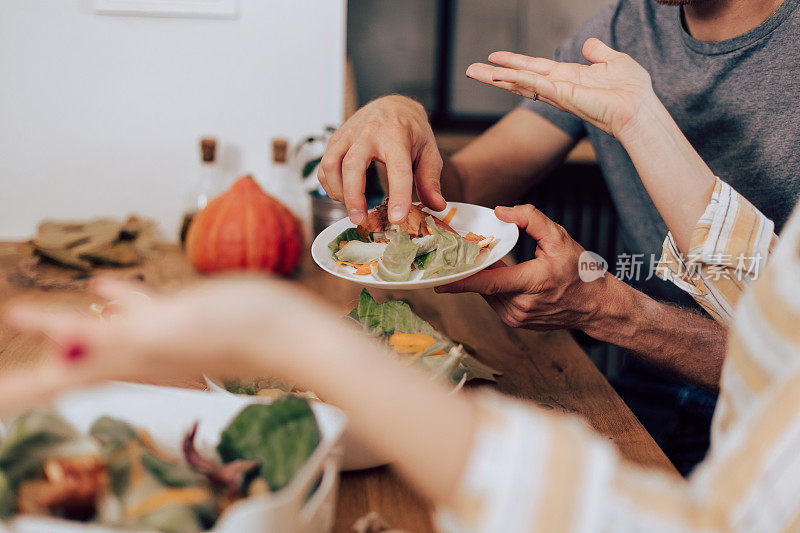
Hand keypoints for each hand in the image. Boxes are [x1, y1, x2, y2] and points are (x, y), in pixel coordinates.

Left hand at [0, 277, 347, 412]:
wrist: (283, 330)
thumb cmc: (233, 334)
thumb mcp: (167, 335)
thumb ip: (115, 341)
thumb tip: (63, 347)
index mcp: (124, 361)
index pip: (56, 383)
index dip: (21, 392)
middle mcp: (134, 356)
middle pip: (65, 370)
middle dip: (32, 378)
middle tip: (4, 392)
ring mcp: (156, 338)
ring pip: (93, 336)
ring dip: (61, 333)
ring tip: (31, 320)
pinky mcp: (177, 318)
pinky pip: (133, 309)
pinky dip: (112, 298)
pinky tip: (103, 284)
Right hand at [318, 95, 445, 223]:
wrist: (394, 105)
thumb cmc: (412, 131)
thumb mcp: (429, 152)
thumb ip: (430, 180)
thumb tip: (436, 206)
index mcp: (397, 135)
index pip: (398, 168)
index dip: (398, 195)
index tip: (397, 218)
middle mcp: (369, 132)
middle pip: (353, 165)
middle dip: (354, 196)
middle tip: (360, 220)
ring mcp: (349, 134)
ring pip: (332, 164)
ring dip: (338, 191)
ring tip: (352, 208)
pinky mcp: (337, 138)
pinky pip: (325, 165)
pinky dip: (329, 185)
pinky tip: (343, 195)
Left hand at [436, 205, 607, 331]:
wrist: (596, 305)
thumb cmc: (580, 270)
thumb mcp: (560, 238)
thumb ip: (531, 219)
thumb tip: (500, 211)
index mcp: (533, 283)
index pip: (489, 283)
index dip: (462, 281)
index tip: (439, 281)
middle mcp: (522, 305)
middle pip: (484, 286)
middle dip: (470, 270)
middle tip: (456, 254)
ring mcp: (518, 318)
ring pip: (487, 294)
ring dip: (481, 279)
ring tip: (476, 261)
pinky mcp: (516, 322)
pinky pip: (494, 301)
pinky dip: (491, 288)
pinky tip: (493, 274)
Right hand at [466, 38, 658, 141]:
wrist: (640, 110)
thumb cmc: (632, 91)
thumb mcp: (615, 61)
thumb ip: (599, 52)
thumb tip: (589, 43)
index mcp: (568, 78)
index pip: (535, 69)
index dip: (515, 62)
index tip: (495, 58)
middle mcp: (558, 87)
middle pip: (519, 78)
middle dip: (495, 73)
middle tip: (470, 69)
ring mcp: (558, 93)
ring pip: (520, 82)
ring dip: (496, 77)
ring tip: (473, 71)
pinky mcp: (562, 96)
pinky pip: (535, 85)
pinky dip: (516, 79)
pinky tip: (499, 75)